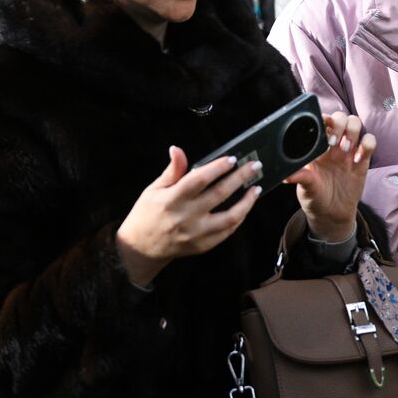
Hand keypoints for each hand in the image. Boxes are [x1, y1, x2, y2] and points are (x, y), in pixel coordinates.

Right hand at [116, 146, 263, 286]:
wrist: (141, 247)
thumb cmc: (147, 213)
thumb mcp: (154, 189)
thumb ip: (172, 171)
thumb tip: (177, 149)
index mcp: (171, 199)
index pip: (199, 180)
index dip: (217, 168)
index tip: (232, 159)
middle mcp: (186, 217)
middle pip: (219, 194)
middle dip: (240, 178)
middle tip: (255, 166)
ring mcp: (196, 233)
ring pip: (230, 217)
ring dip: (247, 202)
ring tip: (256, 188)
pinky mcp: (203, 245)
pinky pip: (227, 231)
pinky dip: (239, 218)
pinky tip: (245, 207)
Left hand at [285, 112, 376, 241]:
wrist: (332, 214)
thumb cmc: (315, 198)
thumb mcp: (305, 188)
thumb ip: (300, 177)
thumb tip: (286, 175)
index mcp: (317, 146)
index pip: (322, 121)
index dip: (324, 118)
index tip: (323, 126)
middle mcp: (333, 144)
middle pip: (341, 117)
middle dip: (339, 124)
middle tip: (334, 143)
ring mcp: (349, 150)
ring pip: (356, 124)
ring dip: (352, 132)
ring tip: (345, 149)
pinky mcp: (363, 159)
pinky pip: (370, 141)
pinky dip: (366, 145)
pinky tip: (357, 159)